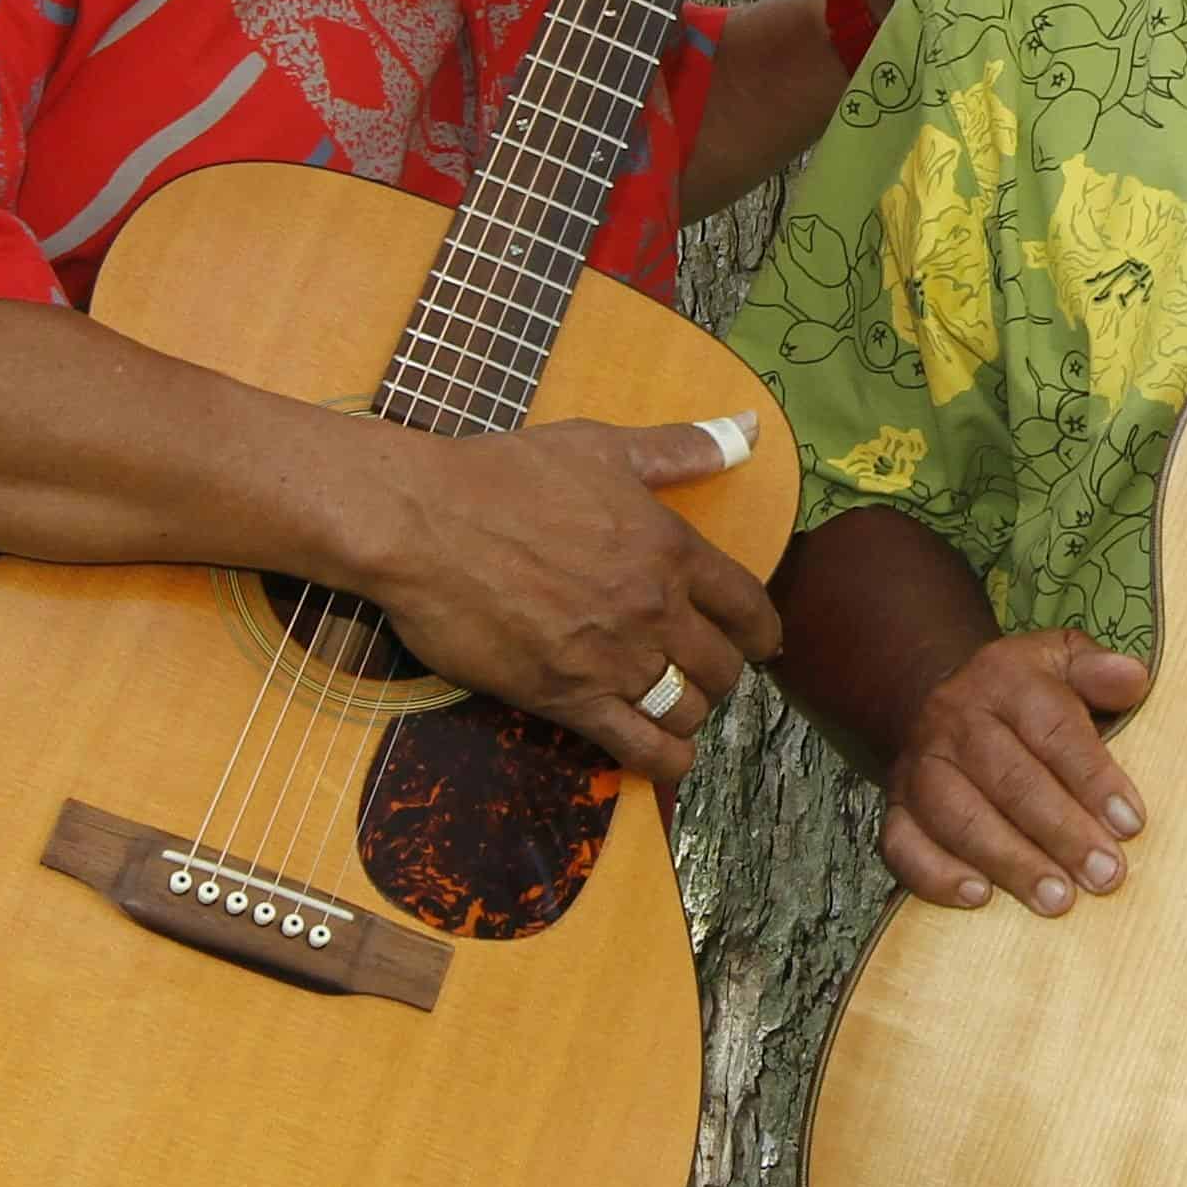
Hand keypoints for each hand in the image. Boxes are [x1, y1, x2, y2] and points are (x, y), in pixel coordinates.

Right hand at [361, 419, 776, 782]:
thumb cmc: (506, 475)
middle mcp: (653, 608)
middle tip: (703, 671)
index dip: (763, 631)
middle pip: (723, 667)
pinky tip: (665, 757)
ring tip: (674, 703)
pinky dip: (664, 761)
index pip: (749, 605)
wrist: (422, 522)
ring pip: (688, 711)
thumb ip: (681, 447)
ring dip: (690, 712)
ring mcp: (612, 659)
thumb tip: (751, 426)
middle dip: (722, 673)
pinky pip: (640, 749)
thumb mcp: (602, 446)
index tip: (763, 643)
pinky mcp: (566, 698)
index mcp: (669, 548)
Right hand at [878, 629, 1149, 914]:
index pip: (1053, 729)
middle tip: (1105, 875)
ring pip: (959, 818)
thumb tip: (1133, 681)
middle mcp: (956, 721)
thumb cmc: (1020, 691)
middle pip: (1010, 780)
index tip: (1130, 823)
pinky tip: (979, 898)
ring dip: (1010, 862)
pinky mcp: (896, 806)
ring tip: (1057, 900)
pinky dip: (936, 874)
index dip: (1094, 778)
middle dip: (1061, 832)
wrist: (933, 694)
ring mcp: (920, 766)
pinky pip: (903, 844)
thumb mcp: (1061, 658)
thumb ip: (1099, 668)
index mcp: (1005, 678)